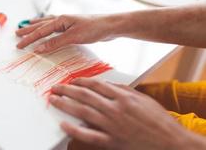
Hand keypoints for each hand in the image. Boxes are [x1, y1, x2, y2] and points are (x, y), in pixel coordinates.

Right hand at [16, 15, 120, 53]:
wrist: (110, 26)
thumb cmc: (94, 29)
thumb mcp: (73, 37)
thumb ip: (55, 43)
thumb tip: (39, 48)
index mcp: (60, 20)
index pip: (40, 31)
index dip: (29, 39)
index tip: (19, 45)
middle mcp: (62, 19)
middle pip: (40, 25)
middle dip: (28, 31)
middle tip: (17, 34)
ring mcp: (67, 22)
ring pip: (46, 23)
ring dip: (36, 26)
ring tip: (27, 26)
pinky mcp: (72, 27)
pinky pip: (54, 26)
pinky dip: (47, 27)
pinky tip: (48, 28)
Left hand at [49, 79, 195, 149]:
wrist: (169, 143)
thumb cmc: (157, 120)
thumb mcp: (142, 98)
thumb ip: (123, 90)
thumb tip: (106, 84)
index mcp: (123, 97)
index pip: (96, 85)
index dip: (81, 81)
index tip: (72, 80)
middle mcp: (115, 109)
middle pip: (85, 96)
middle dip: (68, 90)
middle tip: (56, 87)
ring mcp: (112, 126)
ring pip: (83, 112)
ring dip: (66, 105)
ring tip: (54, 100)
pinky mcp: (111, 142)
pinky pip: (88, 135)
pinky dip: (74, 130)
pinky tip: (63, 124)